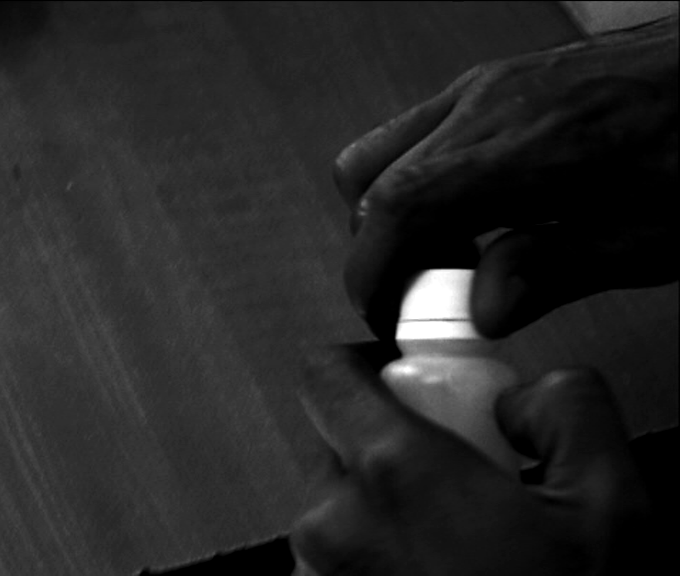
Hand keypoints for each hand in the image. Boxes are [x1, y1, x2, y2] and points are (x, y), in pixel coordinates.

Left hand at [290, 346, 651, 575]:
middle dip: (393, 450)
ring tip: (457, 550)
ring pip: (336, 511)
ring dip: (384, 515)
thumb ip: (569, 410)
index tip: (400, 378)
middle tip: (460, 480)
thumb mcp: (613, 511)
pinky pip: (333, 566)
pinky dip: (374, 562)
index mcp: (394, 477)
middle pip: (336, 445)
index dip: (364, 365)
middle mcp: (334, 529)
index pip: (324, 374)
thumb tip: (528, 394)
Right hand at [336, 17, 677, 338]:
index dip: (370, 270)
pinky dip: (418, 186)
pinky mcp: (489, 83)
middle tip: (427, 295)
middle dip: (380, 251)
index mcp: (530, 144)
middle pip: (368, 181)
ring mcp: (483, 86)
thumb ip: (558, 271)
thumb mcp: (655, 235)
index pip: (401, 205)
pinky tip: (474, 215)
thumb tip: (485, 309)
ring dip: (394, 216)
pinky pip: (416, 136)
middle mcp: (490, 104)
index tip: (382, 312)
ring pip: (380, 153)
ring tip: (455, 256)